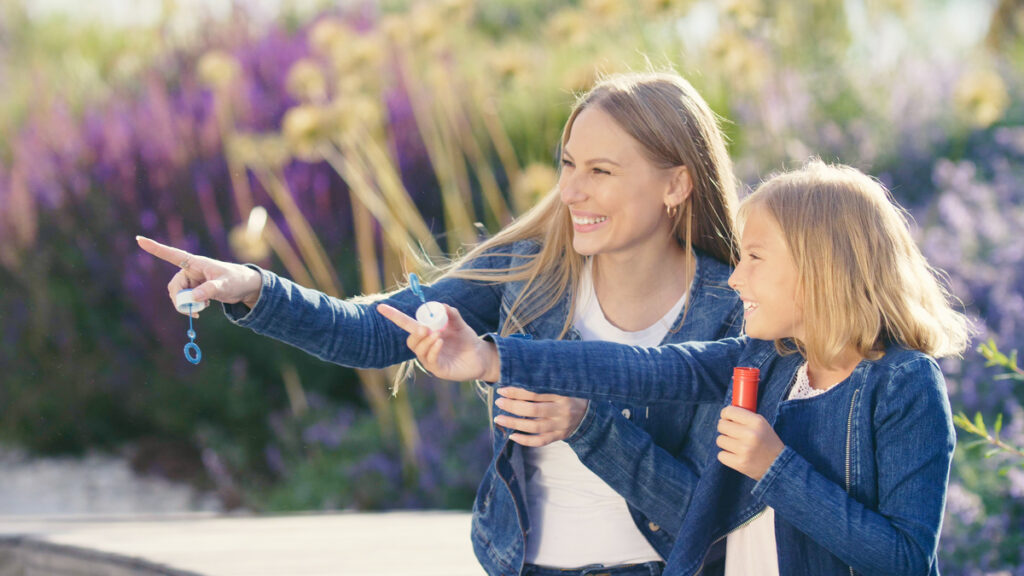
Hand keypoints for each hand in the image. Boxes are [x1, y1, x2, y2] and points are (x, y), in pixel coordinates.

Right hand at [136, 235, 262, 314]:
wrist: (245, 287)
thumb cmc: (236, 280)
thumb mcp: (225, 285)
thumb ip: (210, 290)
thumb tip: (193, 298)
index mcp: (195, 263)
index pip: (172, 254)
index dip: (155, 248)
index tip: (139, 239)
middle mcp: (190, 270)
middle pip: (174, 286)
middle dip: (179, 300)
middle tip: (191, 312)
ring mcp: (191, 280)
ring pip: (178, 295)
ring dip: (186, 305)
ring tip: (204, 307)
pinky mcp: (194, 289)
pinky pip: (184, 300)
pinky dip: (191, 306)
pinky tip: (205, 306)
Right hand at [376, 303, 499, 381]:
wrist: (482, 356)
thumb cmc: (467, 340)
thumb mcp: (459, 324)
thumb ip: (451, 314)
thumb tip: (442, 306)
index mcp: (427, 333)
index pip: (407, 325)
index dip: (394, 316)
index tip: (380, 307)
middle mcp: (425, 347)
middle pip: (411, 341)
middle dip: (415, 334)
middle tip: (425, 328)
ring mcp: (430, 359)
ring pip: (419, 351)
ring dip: (425, 341)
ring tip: (437, 335)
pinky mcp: (438, 370)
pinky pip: (430, 360)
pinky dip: (433, 350)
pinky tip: (440, 342)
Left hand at [493, 387, 588, 446]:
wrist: (588, 413)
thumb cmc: (569, 394)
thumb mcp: (562, 383)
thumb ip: (544, 380)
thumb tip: (517, 373)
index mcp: (563, 394)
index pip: (536, 393)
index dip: (517, 391)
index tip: (502, 389)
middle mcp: (563, 410)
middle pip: (534, 410)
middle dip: (513, 406)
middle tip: (499, 402)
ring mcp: (561, 425)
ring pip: (535, 427)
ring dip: (514, 423)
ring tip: (499, 418)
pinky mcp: (559, 436)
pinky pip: (540, 441)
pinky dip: (525, 440)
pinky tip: (512, 435)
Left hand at [715, 405, 784, 480]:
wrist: (778, 465)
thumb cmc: (767, 442)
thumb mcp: (762, 424)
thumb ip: (745, 417)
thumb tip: (724, 413)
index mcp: (756, 422)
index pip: (730, 411)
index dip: (725, 414)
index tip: (726, 418)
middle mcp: (750, 434)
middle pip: (722, 425)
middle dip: (724, 428)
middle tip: (731, 432)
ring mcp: (744, 450)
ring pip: (720, 440)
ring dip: (726, 442)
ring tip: (736, 445)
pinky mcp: (739, 463)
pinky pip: (721, 455)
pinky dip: (726, 455)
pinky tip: (736, 455)